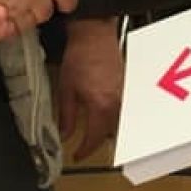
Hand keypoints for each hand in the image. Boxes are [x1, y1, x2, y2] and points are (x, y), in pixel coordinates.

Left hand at [57, 18, 122, 159]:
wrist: (94, 35)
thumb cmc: (81, 56)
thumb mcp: (66, 88)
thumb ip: (66, 115)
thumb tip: (64, 133)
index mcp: (101, 105)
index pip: (94, 138)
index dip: (84, 150)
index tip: (76, 155)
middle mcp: (117, 103)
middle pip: (109, 134)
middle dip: (95, 143)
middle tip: (82, 146)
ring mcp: (124, 95)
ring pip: (116, 123)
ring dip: (104, 131)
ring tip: (90, 132)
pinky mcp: (126, 88)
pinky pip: (121, 110)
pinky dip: (110, 117)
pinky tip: (100, 115)